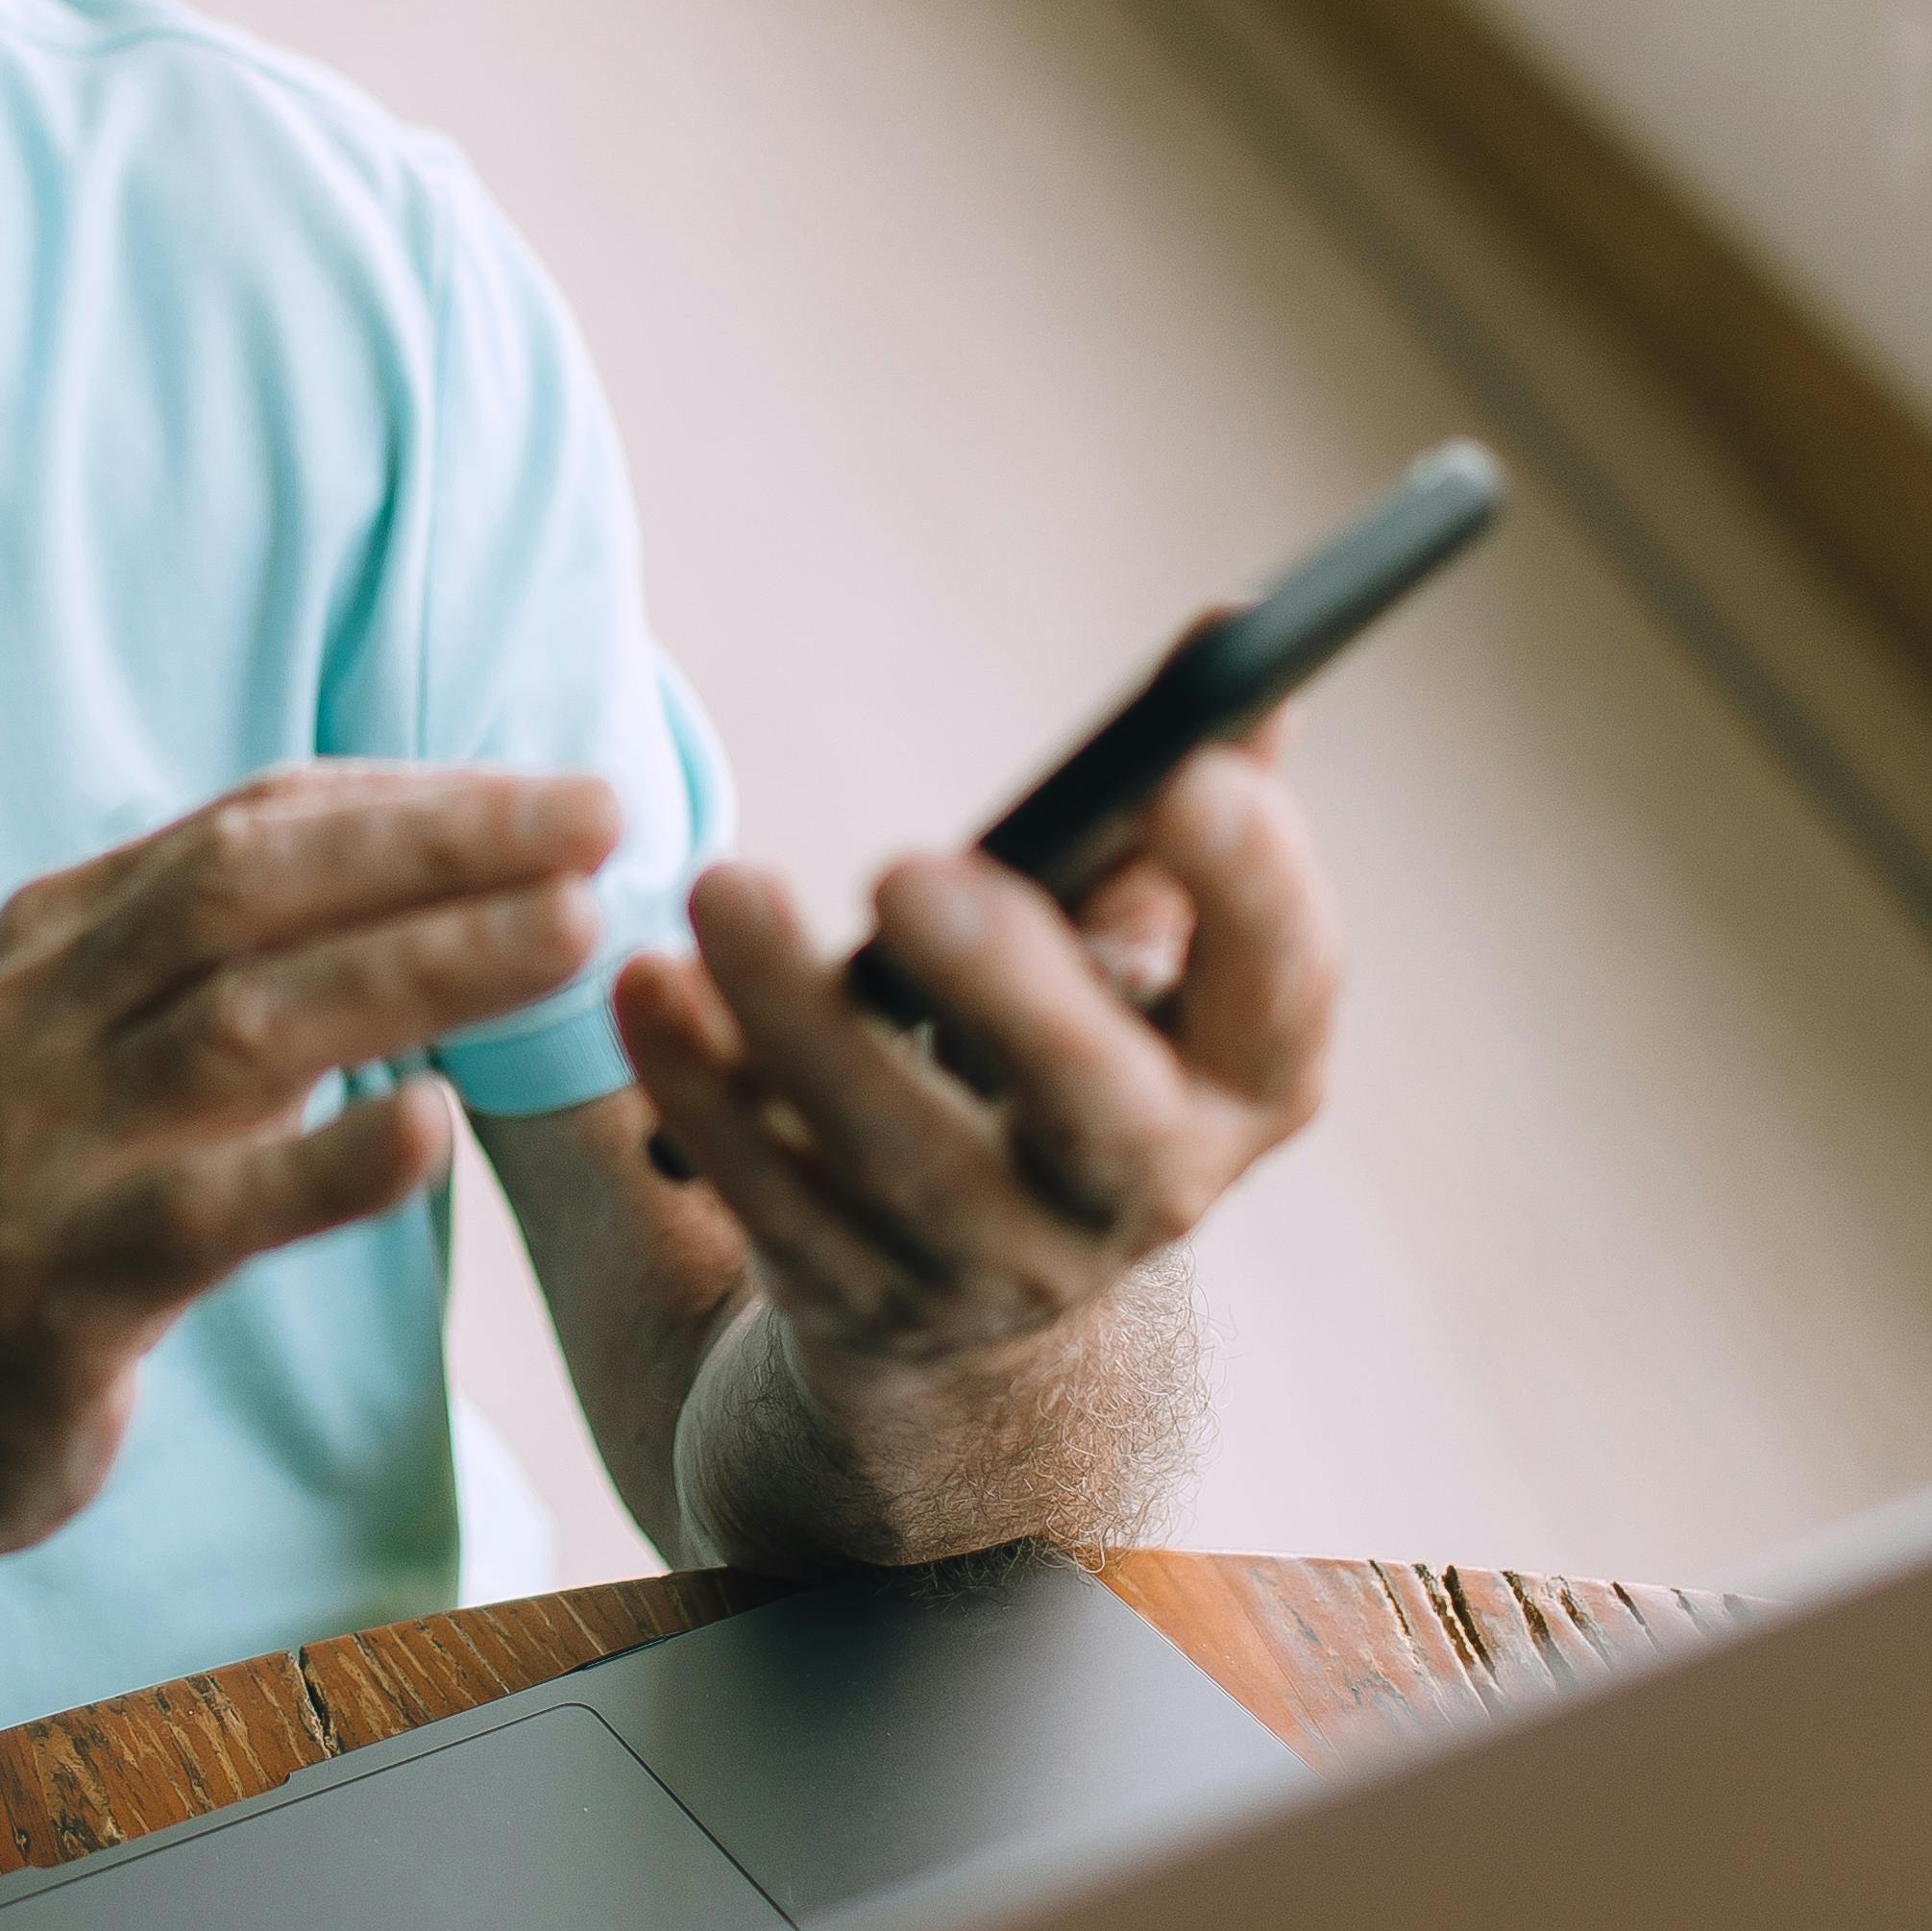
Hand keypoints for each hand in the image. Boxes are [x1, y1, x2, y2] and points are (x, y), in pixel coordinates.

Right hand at [0, 764, 619, 1568]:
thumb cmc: (31, 1223)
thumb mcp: (103, 1059)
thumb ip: (225, 977)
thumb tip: (431, 888)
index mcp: (56, 938)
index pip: (254, 826)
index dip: (418, 799)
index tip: (565, 796)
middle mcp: (37, 1014)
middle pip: (252, 884)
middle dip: (439, 842)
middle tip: (602, 817)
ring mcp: (37, 1146)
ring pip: (246, 1022)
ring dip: (423, 964)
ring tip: (573, 933)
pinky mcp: (53, 1288)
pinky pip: (201, 1213)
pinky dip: (319, 1166)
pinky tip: (430, 1130)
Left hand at [613, 741, 1334, 1370]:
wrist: (969, 1274)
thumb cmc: (1065, 1035)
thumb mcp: (1134, 929)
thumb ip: (1179, 790)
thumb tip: (1234, 633)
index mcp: (1243, 1080)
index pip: (1284, 990)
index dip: (1255, 890)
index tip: (1187, 774)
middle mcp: (1143, 1190)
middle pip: (1097, 1105)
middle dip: (1005, 984)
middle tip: (902, 866)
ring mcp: (998, 1265)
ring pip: (901, 1158)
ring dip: (799, 1021)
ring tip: (719, 887)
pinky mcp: (859, 1296)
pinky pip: (772, 1198)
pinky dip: (703, 1090)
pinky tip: (648, 986)